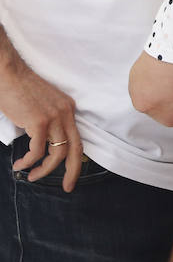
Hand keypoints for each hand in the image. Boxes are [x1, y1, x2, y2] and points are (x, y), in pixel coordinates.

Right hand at [1, 64, 83, 190]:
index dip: (76, 158)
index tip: (71, 173)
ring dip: (44, 170)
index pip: (77, 138)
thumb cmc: (18, 90)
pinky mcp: (40, 122)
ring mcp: (55, 117)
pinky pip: (37, 151)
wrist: (8, 74)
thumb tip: (43, 144)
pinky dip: (28, 161)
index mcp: (68, 109)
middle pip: (76, 149)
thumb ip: (47, 122)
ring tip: (32, 176)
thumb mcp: (41, 106)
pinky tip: (20, 164)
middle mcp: (66, 113)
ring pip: (57, 154)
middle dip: (73, 171)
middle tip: (67, 187)